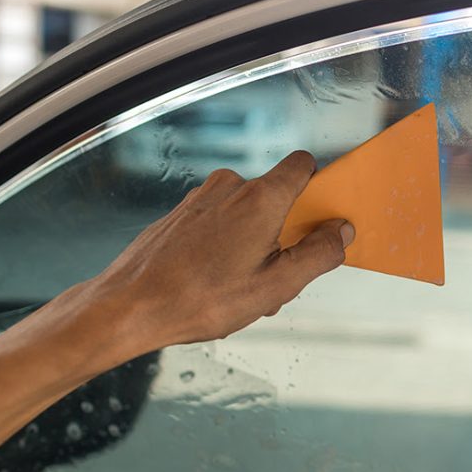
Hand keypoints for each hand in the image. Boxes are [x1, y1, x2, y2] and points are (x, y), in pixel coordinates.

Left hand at [85, 151, 353, 355]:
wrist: (129, 306)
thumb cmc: (200, 299)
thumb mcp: (277, 285)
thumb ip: (319, 254)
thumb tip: (341, 231)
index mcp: (261, 198)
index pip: (303, 165)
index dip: (318, 189)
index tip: (320, 221)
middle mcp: (231, 187)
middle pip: (277, 197)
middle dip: (285, 234)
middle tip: (274, 277)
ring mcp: (201, 197)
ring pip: (247, 213)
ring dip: (255, 245)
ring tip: (240, 288)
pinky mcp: (181, 213)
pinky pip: (219, 221)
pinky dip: (226, 246)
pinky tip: (214, 282)